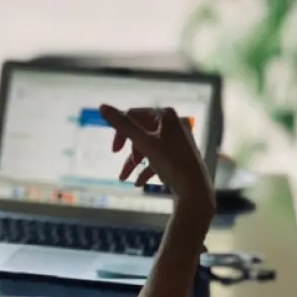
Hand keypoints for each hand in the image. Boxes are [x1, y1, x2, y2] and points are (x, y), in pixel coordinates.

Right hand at [98, 105, 214, 211]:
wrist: (195, 190)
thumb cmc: (171, 163)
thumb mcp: (144, 143)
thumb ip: (123, 125)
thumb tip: (102, 106)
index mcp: (166, 116)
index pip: (135, 115)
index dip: (121, 131)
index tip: (115, 150)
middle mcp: (174, 124)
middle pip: (141, 131)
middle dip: (130, 149)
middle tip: (123, 162)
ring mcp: (178, 140)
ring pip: (148, 146)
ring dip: (135, 162)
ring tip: (124, 178)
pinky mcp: (179, 156)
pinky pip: (158, 158)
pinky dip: (147, 168)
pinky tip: (138, 183)